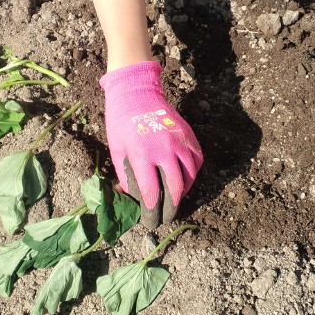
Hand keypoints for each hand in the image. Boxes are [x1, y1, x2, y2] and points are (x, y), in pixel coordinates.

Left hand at [100, 61, 202, 228]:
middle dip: (171, 209)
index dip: (152, 212)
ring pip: (189, 176)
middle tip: (166, 217)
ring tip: (174, 200)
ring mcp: (180, 142)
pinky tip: (184, 180)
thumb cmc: (121, 122)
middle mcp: (164, 150)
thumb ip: (126, 176)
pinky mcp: (189, 135)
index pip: (151, 193)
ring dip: (183, 193)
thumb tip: (132, 199)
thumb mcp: (116, 150)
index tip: (151, 222)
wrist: (137, 93)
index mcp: (142, 155)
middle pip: (175, 189)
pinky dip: (193, 174)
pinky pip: (197, 161)